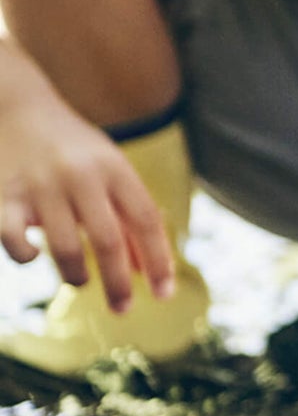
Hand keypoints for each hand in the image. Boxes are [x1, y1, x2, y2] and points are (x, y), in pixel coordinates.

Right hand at [0, 87, 174, 311]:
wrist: (18, 106)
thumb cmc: (74, 148)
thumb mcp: (111, 172)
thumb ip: (130, 217)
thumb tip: (148, 270)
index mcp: (115, 169)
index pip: (146, 222)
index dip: (159, 260)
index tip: (163, 294)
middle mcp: (82, 177)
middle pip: (109, 240)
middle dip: (119, 282)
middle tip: (123, 309)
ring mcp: (42, 186)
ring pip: (66, 247)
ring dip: (77, 276)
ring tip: (80, 281)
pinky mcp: (5, 196)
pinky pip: (15, 239)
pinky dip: (26, 257)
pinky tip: (34, 257)